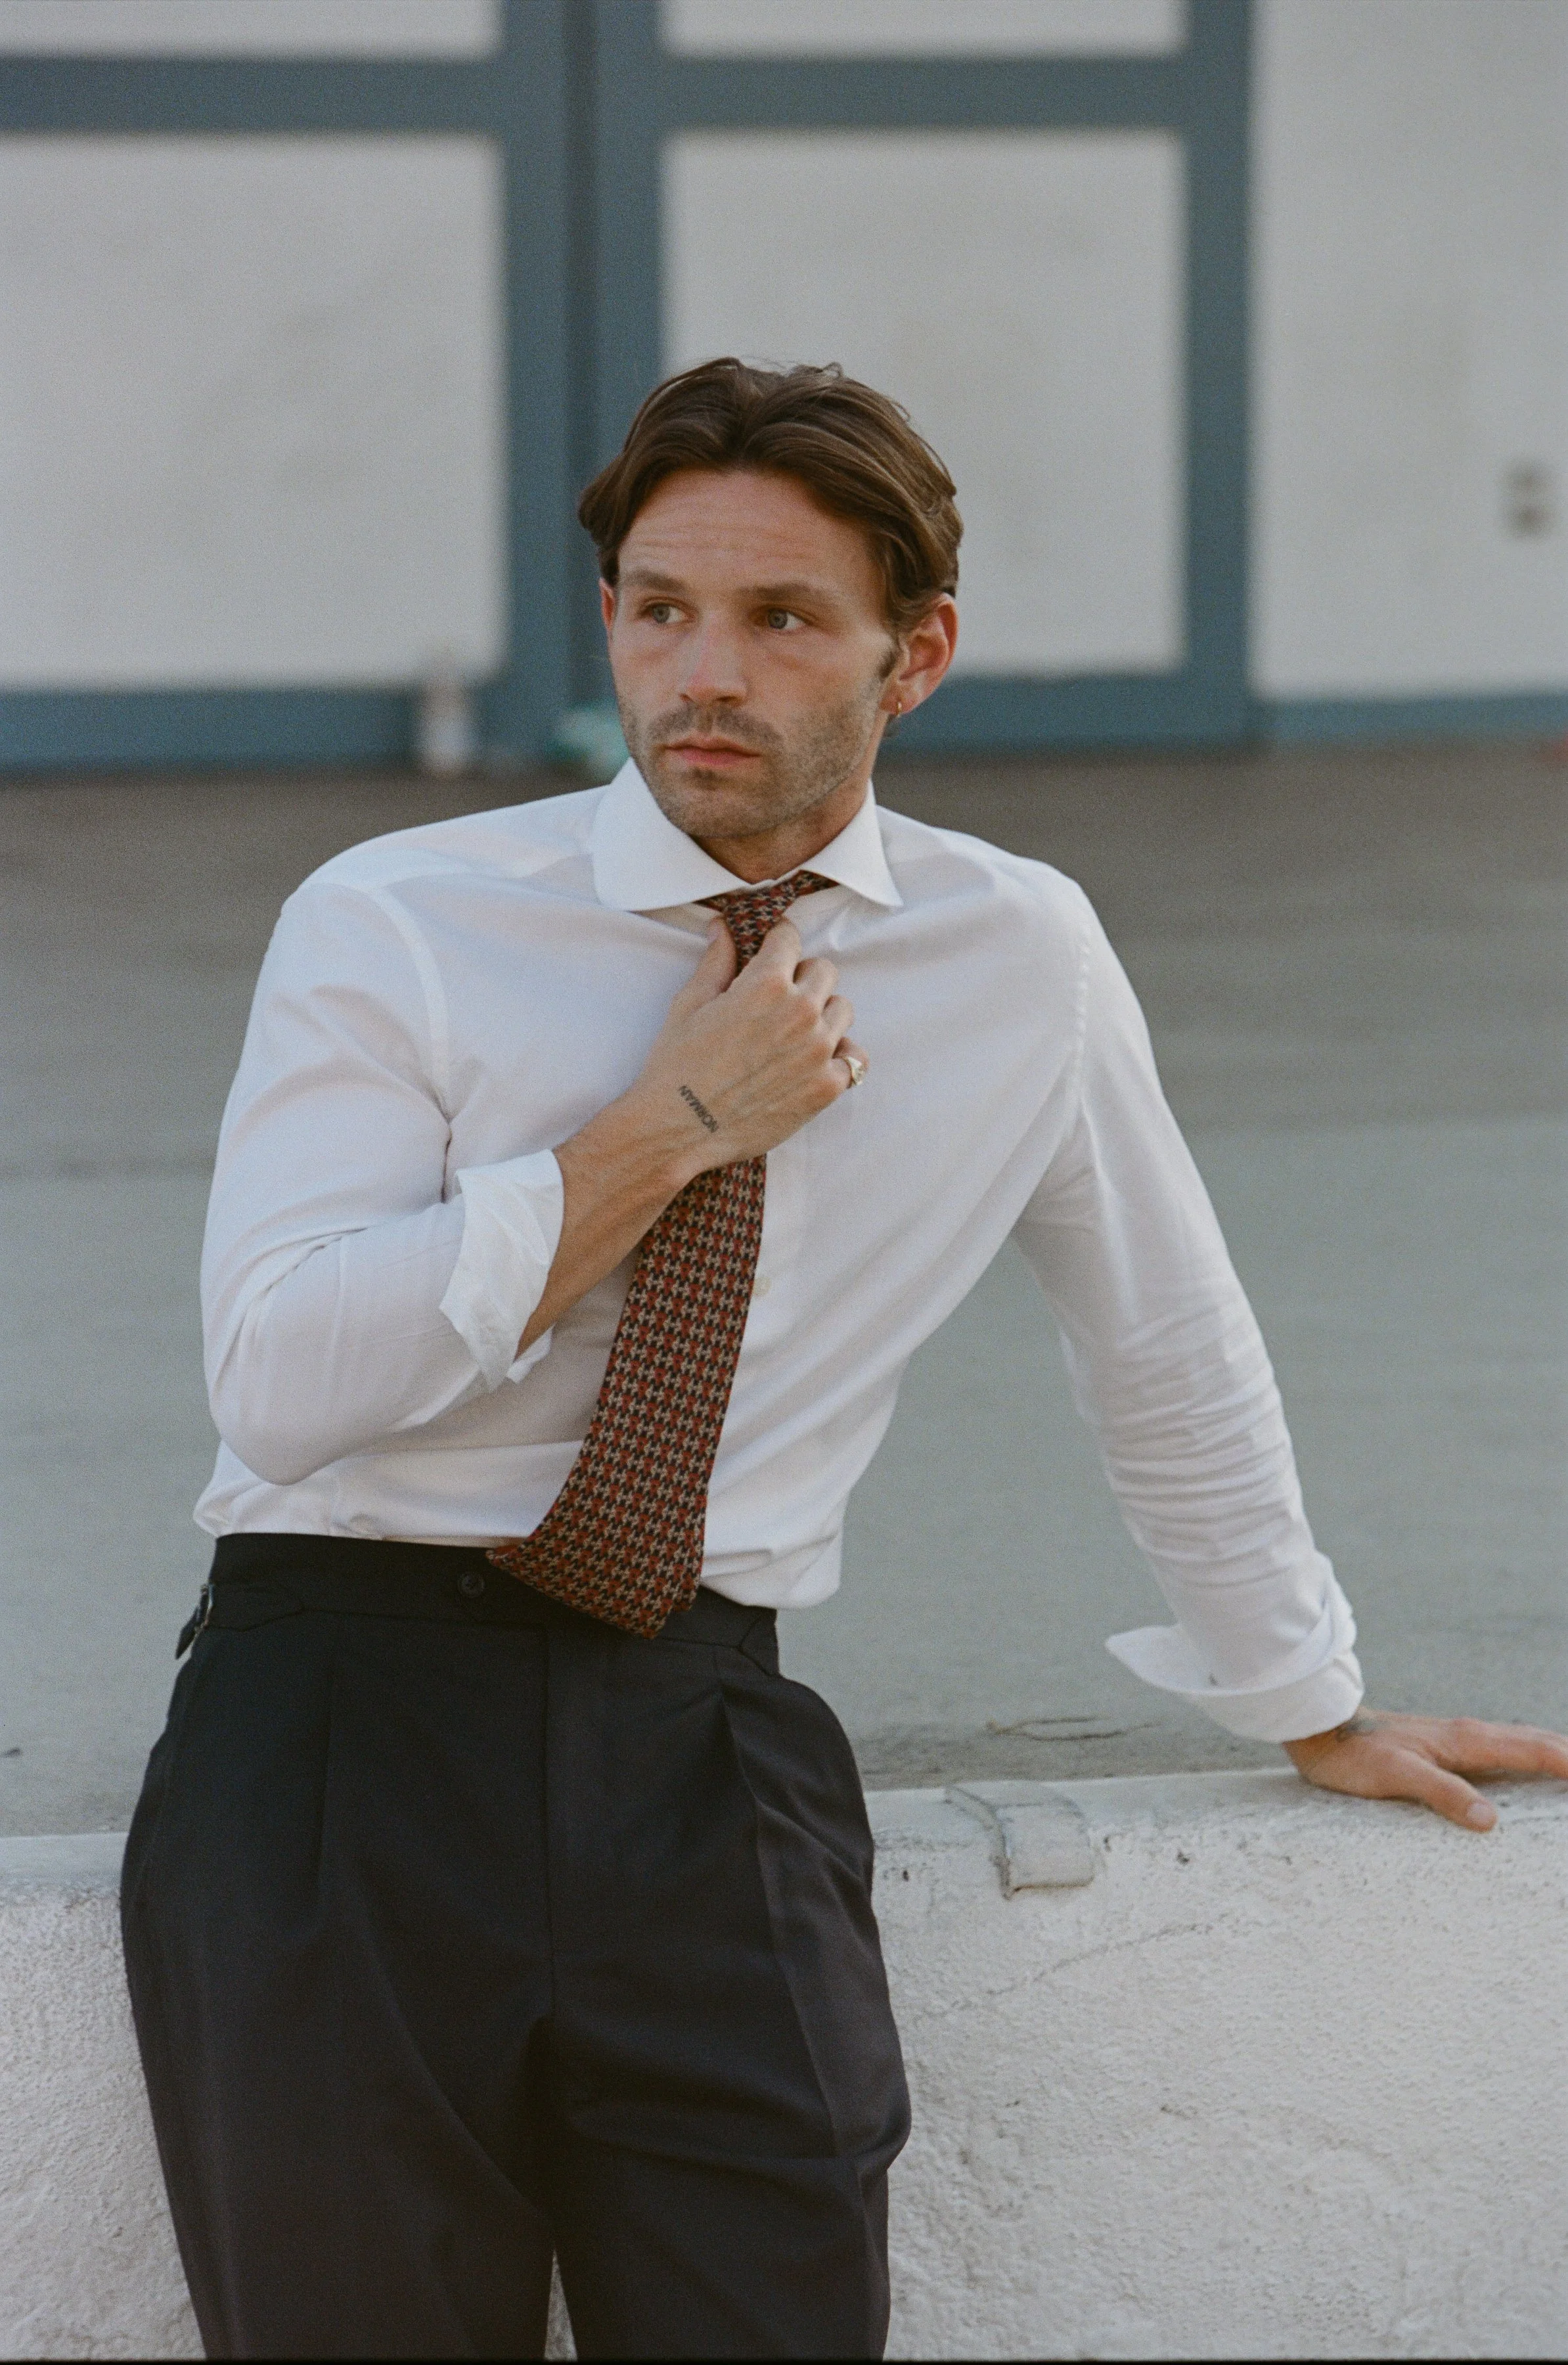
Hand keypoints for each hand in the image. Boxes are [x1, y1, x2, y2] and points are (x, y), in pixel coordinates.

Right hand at [630, 916, 866, 1175]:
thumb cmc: (677, 1066)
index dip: (776, 945)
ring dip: (822, 1016)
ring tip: (793, 1035)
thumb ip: (716, 962)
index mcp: (766, 984)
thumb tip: (722, 927)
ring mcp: (818, 1051)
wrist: (678, 1128)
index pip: (789, 939)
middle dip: (802, 979)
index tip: (771, 955)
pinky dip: (839, 1056)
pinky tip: (816, 1062)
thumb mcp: (689, 1004)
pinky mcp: (826, 1087)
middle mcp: (800, 1012)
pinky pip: (855, 1058)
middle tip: (778, 1002)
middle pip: (824, 971)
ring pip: (842, 1010)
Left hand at [1283, 1710, 1567, 1830]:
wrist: (1322, 1731)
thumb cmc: (1355, 1755)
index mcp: (1466, 1740)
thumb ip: (1443, 1793)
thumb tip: (1490, 1820)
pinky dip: (1524, 1760)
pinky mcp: (1443, 1750)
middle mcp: (1468, 1736)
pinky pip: (1498, 1753)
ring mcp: (1457, 1741)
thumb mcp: (1397, 1776)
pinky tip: (1523, 1776)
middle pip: (1535, 1742)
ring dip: (1550, 1756)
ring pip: (1518, 1744)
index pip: (1534, 1749)